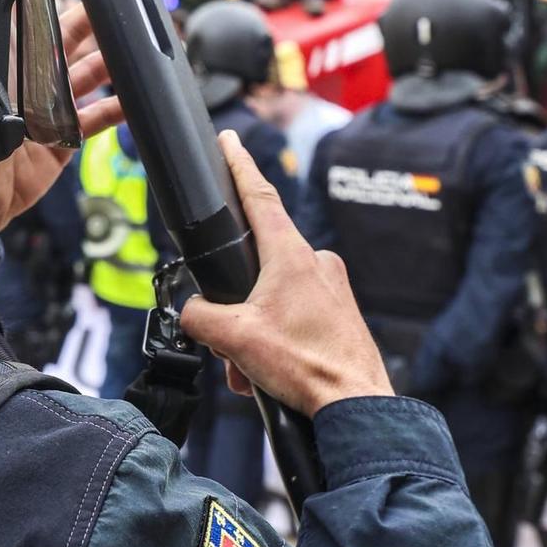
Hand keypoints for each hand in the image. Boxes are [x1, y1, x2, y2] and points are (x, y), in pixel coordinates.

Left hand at [0, 0, 121, 247]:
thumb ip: (2, 44)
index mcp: (5, 60)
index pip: (31, 11)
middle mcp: (29, 80)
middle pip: (68, 37)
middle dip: (94, 16)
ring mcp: (49, 109)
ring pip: (88, 73)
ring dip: (113, 59)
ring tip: (135, 43)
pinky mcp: (64, 139)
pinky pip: (98, 117)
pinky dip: (119, 106)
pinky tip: (138, 95)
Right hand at [180, 129, 392, 417]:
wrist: (356, 405)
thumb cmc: (306, 367)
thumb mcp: (234, 338)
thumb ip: (199, 316)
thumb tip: (191, 311)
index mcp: (290, 255)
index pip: (258, 195)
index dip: (238, 164)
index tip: (228, 140)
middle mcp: (315, 263)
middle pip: (257, 263)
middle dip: (233, 301)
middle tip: (224, 339)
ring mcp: (331, 287)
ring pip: (273, 296)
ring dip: (252, 330)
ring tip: (249, 368)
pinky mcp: (339, 312)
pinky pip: (295, 314)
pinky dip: (274, 340)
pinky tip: (269, 372)